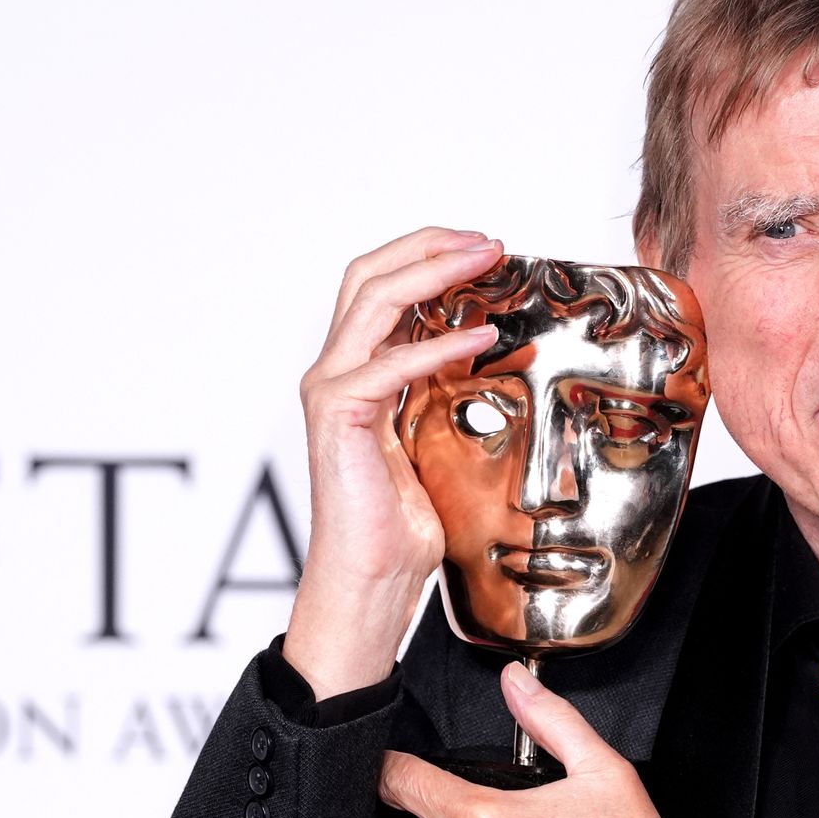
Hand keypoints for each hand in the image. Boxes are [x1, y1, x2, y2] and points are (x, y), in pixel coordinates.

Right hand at [284, 228, 504, 698]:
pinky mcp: (338, 417)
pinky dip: (438, 344)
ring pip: (372, 300)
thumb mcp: (434, 433)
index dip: (427, 253)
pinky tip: (481, 336)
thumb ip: (442, 385)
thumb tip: (486, 343)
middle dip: (431, 246)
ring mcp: (330, 390)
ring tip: (486, 262)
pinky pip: (388, 364)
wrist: (374, 577)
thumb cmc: (403, 519)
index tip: (483, 246)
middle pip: (369, 274)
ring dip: (434, 272)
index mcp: (355, 368)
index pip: (379, 283)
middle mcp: (334, 369)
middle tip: (489, 241)